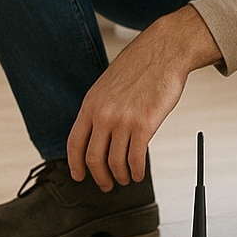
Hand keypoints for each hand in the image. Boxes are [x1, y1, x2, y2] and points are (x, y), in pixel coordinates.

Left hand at [66, 7, 220, 190]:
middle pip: (93, 158)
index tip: (79, 176)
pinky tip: (139, 173)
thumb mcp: (107, 87)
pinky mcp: (144, 125)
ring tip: (126, 178)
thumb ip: (100, 109)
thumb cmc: (138, 67)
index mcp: (90, 104)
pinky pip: (136, 158)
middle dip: (99, 177)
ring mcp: (122, 120)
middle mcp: (103, 114)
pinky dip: (137, 171)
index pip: (74, 143)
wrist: (162, 51)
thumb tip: (98, 134)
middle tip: (106, 185)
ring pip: (115, 162)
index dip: (75, 164)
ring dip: (120, 176)